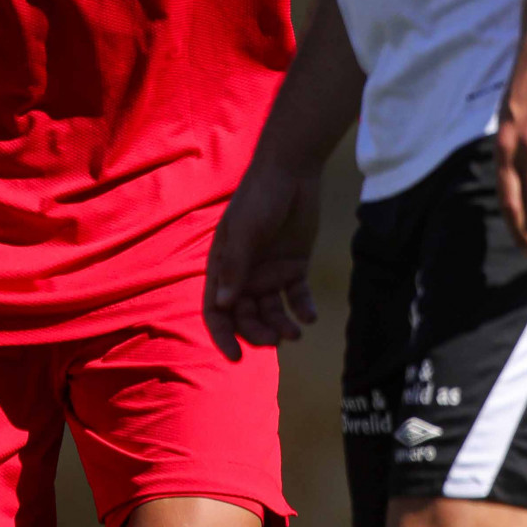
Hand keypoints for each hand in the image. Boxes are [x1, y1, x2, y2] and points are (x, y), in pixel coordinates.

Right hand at [204, 158, 322, 360]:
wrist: (292, 170)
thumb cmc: (259, 197)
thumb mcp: (244, 232)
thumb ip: (235, 268)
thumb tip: (222, 305)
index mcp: (223, 266)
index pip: (216, 309)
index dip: (223, 334)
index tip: (235, 356)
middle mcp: (245, 274)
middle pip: (246, 315)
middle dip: (257, 332)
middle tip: (276, 339)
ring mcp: (270, 271)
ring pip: (272, 311)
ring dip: (281, 325)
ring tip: (295, 332)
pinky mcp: (294, 266)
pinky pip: (296, 296)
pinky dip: (302, 308)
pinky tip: (309, 316)